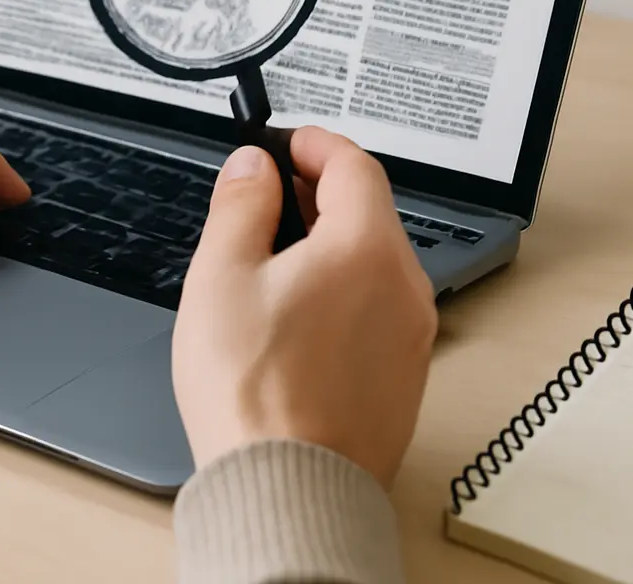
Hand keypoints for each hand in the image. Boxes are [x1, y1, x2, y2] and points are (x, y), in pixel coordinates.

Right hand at [172, 127, 436, 489]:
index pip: (354, 164)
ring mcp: (411, 333)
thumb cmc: (253, 392)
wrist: (288, 489)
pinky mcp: (404, 371)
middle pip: (370, 209)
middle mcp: (403, 286)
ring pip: (375, 257)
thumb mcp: (221, 275)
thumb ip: (241, 205)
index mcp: (363, 249)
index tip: (288, 142)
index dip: (315, 143)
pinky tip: (300, 307)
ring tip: (276, 252)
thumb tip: (251, 167)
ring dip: (332, 237)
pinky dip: (345, 283)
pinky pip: (379, 302)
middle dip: (320, 189)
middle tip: (272, 192)